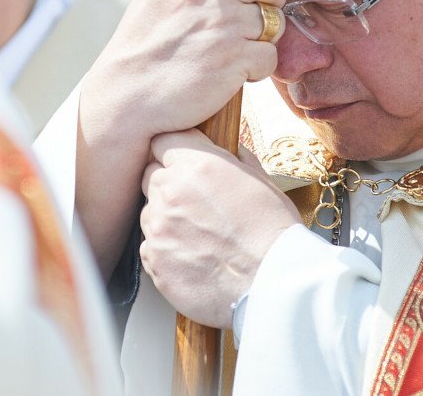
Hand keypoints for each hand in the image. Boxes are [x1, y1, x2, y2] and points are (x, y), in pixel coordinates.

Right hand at [75, 0, 284, 278]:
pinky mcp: (233, 57)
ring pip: (275, 19)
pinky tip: (226, 73)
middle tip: (247, 20)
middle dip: (269, 0)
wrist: (125, 97)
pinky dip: (255, 69)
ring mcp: (221, 21)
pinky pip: (270, 56)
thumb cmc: (147, 43)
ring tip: (229, 49)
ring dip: (260, 38)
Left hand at [139, 129, 300, 327]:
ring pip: (149, 212)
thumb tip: (231, 152)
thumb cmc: (272, 232)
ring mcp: (158, 227)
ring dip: (166, 219)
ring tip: (199, 236)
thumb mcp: (261, 181)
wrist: (271, 283)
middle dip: (168, 184)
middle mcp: (170, 191)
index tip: (182, 162)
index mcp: (196, 164)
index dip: (173, 151)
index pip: (163, 140)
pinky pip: (149, 246)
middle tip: (195, 203)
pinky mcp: (153, 259)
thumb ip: (236, 161)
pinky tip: (193, 257)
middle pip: (151, 175)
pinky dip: (165, 250)